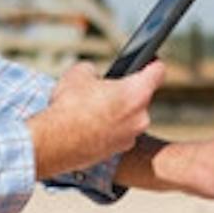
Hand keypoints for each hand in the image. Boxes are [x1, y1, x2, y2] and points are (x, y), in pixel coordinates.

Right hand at [25, 60, 165, 178]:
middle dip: (125, 92)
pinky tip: (90, 126)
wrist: (55, 142)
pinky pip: (118, 134)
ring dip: (117, 113)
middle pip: (141, 97)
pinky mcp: (118, 151)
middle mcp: (141, 117)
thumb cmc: (70, 105)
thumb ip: (94, 70)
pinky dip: (108, 130)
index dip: (152, 63)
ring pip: (129, 117)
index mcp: (137, 93)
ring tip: (93, 111)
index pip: (158, 71)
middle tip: (104, 90)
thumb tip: (94, 76)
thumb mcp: (79, 73)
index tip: (149, 62)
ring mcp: (131, 137)